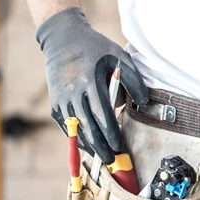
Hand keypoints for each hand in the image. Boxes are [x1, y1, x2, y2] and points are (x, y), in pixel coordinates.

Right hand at [37, 8, 148, 163]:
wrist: (62, 39)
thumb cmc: (95, 48)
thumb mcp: (118, 56)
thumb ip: (133, 80)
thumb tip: (143, 102)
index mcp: (90, 81)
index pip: (101, 114)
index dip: (110, 133)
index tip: (118, 146)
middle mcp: (73, 92)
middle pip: (88, 126)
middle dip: (100, 146)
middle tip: (111, 160)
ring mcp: (62, 99)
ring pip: (75, 129)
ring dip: (88, 145)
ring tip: (100, 157)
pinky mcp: (55, 103)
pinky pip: (66, 126)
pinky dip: (76, 138)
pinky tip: (86, 146)